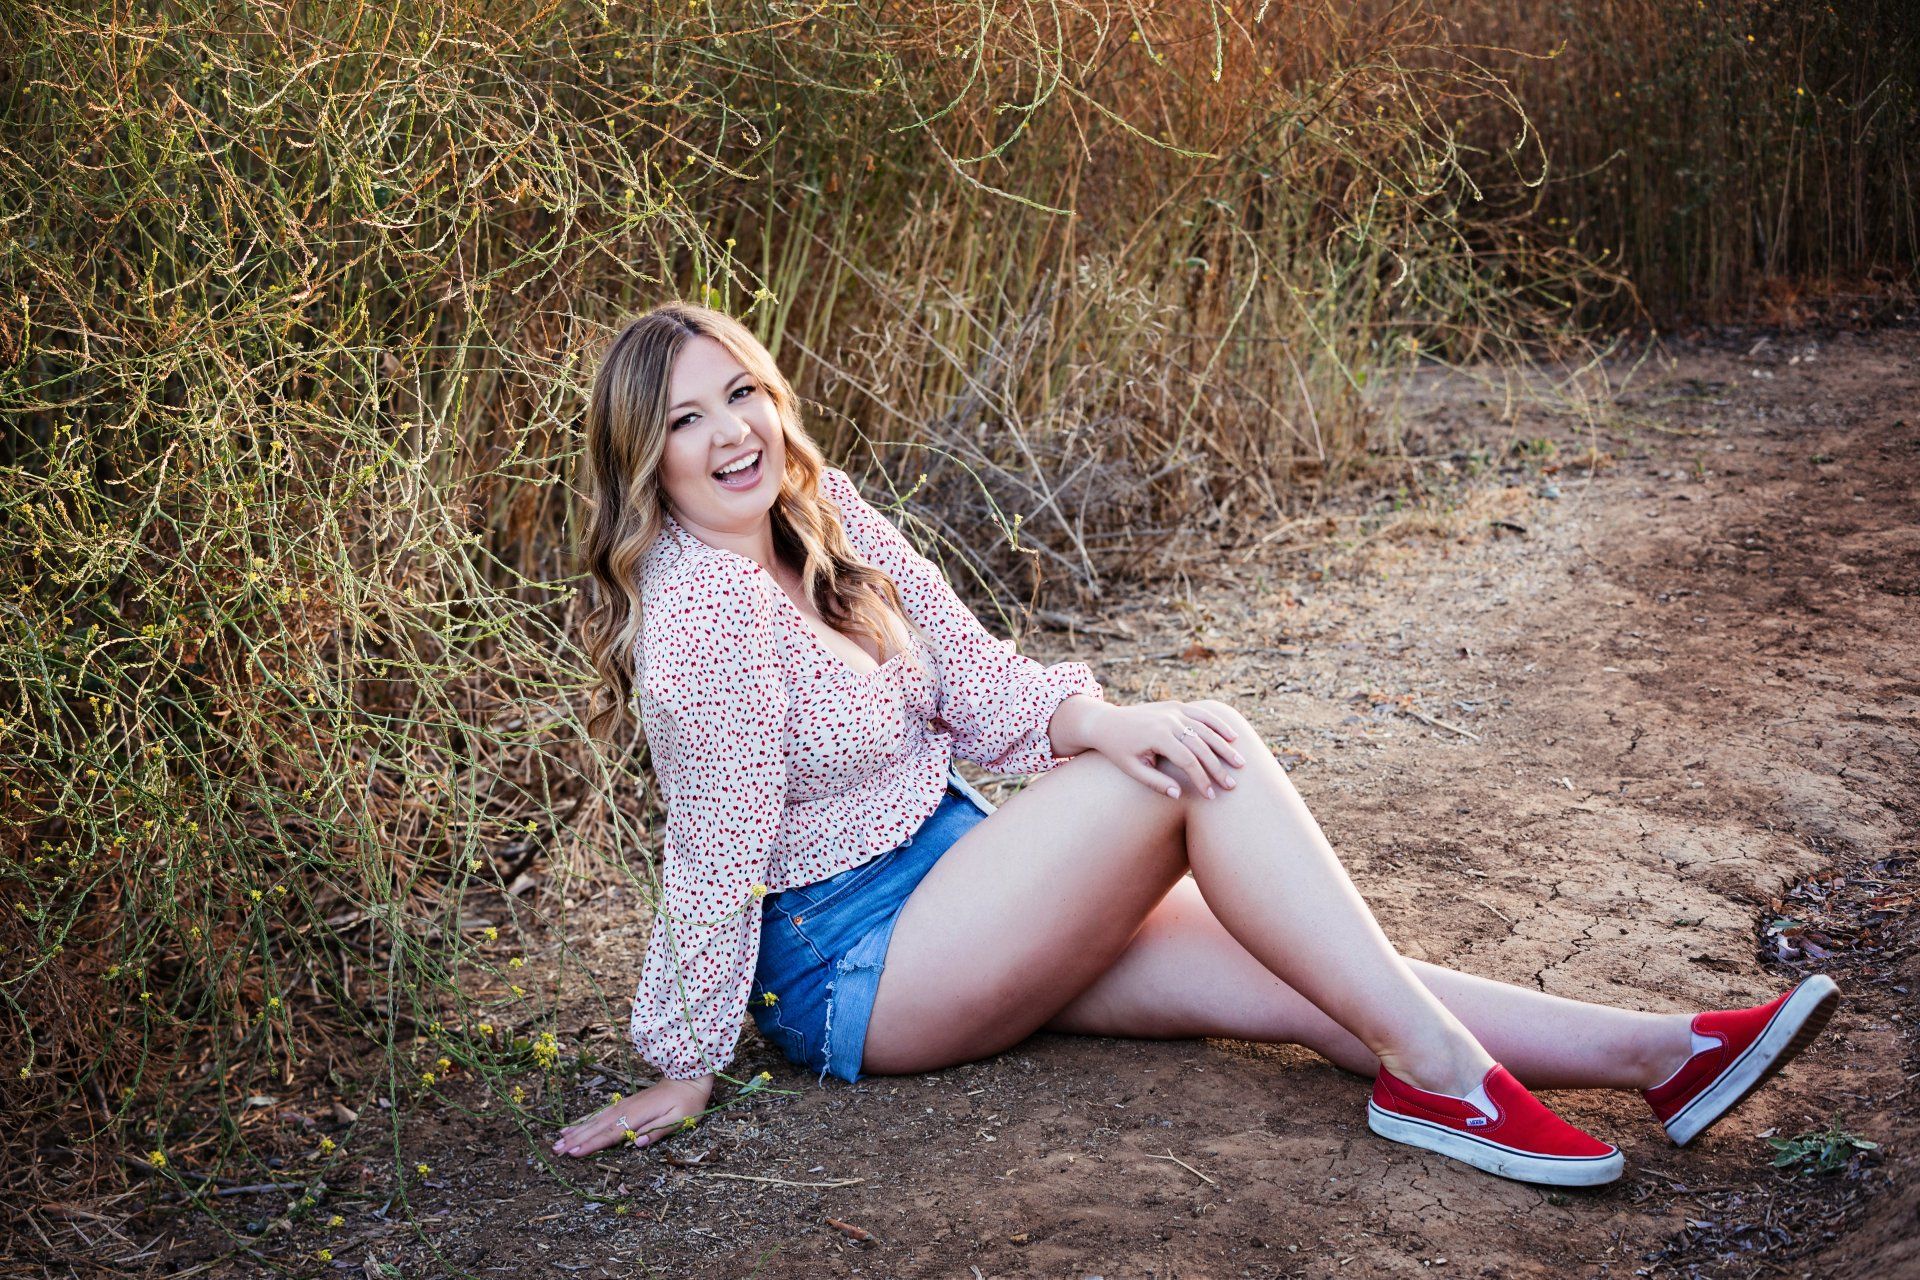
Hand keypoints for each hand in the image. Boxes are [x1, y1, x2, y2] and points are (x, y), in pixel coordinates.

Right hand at [552, 1075, 713, 1157]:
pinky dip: (586, 1121)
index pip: (612, 1133)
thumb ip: (658, 1130)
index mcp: (640, 1115)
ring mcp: (625, 1105)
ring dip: (577, 1131)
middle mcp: (628, 1109)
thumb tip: (637, 1143)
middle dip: (577, 1140)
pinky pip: (601, 1114)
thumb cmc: (688, 1102)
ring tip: (558, 1141)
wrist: (689, 1077)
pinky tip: (575, 1127)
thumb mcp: (681, 1119)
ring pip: (597, 1120)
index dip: (592, 1144)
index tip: (574, 1153)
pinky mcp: (625, 1103)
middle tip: (556, 1151)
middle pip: (599, 1127)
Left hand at [1081, 700, 1246, 798]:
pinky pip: (1201, 713)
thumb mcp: (1132, 769)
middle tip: (1231, 785)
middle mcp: (1168, 720)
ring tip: (1240, 763)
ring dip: (1224, 746)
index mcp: (1157, 735)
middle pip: (1201, 745)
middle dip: (1217, 767)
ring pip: (1206, 728)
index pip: (1188, 760)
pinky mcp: (1175, 705)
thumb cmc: (1118, 750)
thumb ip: (1155, 782)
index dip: (1201, 779)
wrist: (1106, 722)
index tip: (1210, 795)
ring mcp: (1173, 710)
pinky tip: (1233, 736)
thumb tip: (1178, 795)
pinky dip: (1218, 723)